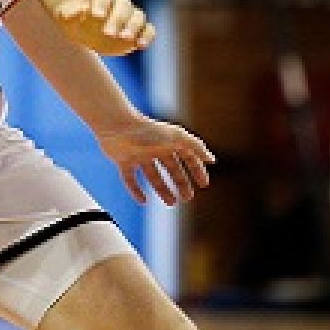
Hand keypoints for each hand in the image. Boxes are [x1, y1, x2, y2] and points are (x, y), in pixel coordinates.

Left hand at [53, 0, 155, 55]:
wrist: (86, 24)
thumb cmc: (75, 19)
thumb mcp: (65, 16)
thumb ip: (68, 13)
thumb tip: (78, 10)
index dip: (100, 5)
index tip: (96, 15)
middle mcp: (118, 4)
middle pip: (122, 7)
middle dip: (117, 20)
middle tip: (108, 33)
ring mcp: (130, 16)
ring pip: (138, 17)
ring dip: (134, 27)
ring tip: (126, 38)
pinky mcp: (138, 30)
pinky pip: (148, 29)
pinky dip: (147, 36)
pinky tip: (141, 45)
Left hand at [95, 114, 213, 204]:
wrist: (117, 126)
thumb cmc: (148, 130)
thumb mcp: (176, 137)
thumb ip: (195, 147)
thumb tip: (211, 159)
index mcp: (169, 141)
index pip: (188, 156)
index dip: (197, 170)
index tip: (204, 185)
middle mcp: (155, 148)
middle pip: (172, 168)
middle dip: (181, 183)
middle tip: (187, 198)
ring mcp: (138, 154)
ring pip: (153, 176)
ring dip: (163, 190)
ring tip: (172, 203)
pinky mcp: (123, 161)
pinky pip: (130, 179)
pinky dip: (136, 190)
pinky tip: (144, 201)